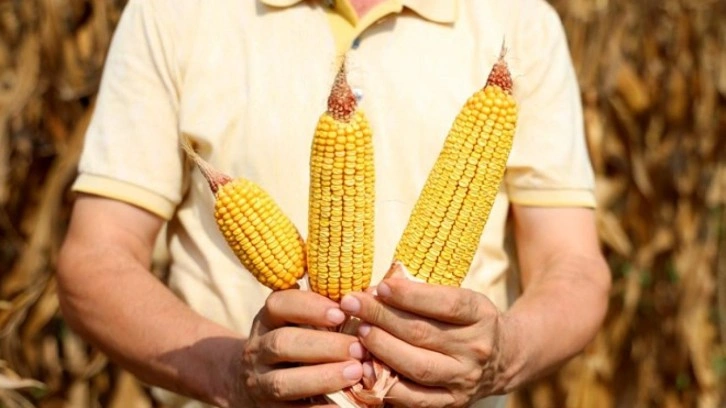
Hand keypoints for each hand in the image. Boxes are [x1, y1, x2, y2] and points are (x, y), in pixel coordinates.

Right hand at [232, 289, 365, 406]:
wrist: (258, 382)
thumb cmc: (297, 342)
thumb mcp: (300, 321)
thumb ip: (327, 309)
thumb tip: (369, 294)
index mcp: (268, 319)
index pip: (279, 304)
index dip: (309, 306)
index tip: (341, 312)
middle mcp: (258, 349)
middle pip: (282, 343)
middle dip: (323, 345)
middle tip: (358, 348)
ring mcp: (260, 382)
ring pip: (282, 381)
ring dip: (322, 377)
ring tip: (356, 372)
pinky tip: (344, 405)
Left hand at [340, 274, 511, 407]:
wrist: (503, 359)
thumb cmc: (469, 320)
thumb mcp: (459, 297)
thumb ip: (425, 293)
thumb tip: (378, 290)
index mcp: (481, 315)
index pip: (446, 304)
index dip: (411, 295)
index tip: (381, 286)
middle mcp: (476, 348)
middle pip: (423, 333)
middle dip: (382, 317)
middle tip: (353, 304)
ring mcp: (464, 379)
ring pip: (417, 366)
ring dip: (382, 348)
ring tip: (359, 332)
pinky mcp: (452, 402)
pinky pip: (414, 398)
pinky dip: (387, 383)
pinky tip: (366, 367)